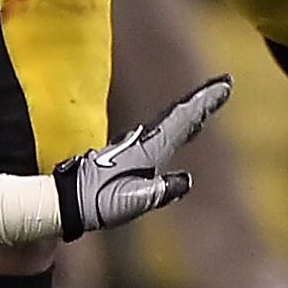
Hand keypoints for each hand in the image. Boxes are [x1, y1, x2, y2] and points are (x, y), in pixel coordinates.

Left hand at [51, 76, 227, 235]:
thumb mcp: (133, 200)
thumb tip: (185, 180)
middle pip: (176, 116)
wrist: (63, 202)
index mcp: (147, 149)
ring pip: (166, 124)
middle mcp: (140, 143)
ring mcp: (131, 148)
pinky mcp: (123, 157)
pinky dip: (172, 128)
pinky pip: (156, 135)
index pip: (181, 120)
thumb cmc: (97, 202)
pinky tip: (172, 135)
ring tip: (204, 108)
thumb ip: (161, 190)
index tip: (224, 84)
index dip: (204, 103)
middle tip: (222, 86)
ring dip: (187, 114)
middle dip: (200, 102)